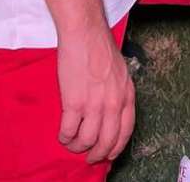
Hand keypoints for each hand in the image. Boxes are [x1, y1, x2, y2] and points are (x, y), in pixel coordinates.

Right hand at [56, 23, 135, 163]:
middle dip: (97, 154)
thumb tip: (110, 110)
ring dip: (77, 147)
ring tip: (71, 144)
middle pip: (107, 142)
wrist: (84, 32)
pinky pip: (69, 130)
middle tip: (89, 157)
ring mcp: (94, 104)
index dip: (116, 147)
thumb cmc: (99, 45)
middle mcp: (113, 103)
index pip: (125, 132)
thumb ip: (118, 92)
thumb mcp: (120, 72)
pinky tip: (62, 135)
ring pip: (87, 140)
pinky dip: (65, 137)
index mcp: (127, 95)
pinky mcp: (74, 102)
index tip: (109, 154)